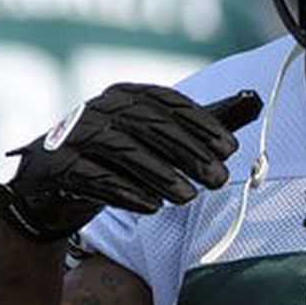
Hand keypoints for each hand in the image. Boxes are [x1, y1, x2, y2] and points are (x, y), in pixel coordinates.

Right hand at [0, 83, 262, 243]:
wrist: (52, 194)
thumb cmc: (113, 163)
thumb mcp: (159, 142)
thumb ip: (203, 124)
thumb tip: (254, 99)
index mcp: (124, 96)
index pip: (167, 102)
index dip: (200, 123)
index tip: (229, 149)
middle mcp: (97, 109)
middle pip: (147, 124)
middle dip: (186, 151)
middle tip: (218, 179)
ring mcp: (72, 136)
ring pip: (120, 148)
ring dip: (158, 173)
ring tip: (189, 198)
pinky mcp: (56, 166)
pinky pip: (91, 176)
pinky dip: (123, 191)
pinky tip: (151, 208)